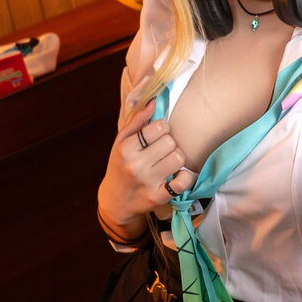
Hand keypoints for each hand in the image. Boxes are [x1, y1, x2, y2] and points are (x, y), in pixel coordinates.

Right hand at [98, 98, 197, 235]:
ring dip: (176, 159)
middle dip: (169, 144)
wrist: (115, 200)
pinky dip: (185, 177)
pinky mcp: (158, 197)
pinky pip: (183, 182)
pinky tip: (177, 175)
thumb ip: (137, 121)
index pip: (159, 127)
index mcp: (126, 148)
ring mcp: (147, 182)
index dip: (162, 129)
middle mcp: (135, 165)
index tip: (156, 136)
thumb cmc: (119, 165)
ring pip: (178, 159)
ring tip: (168, 162)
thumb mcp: (121, 142)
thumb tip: (154, 101)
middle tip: (162, 151)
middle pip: (170, 142)